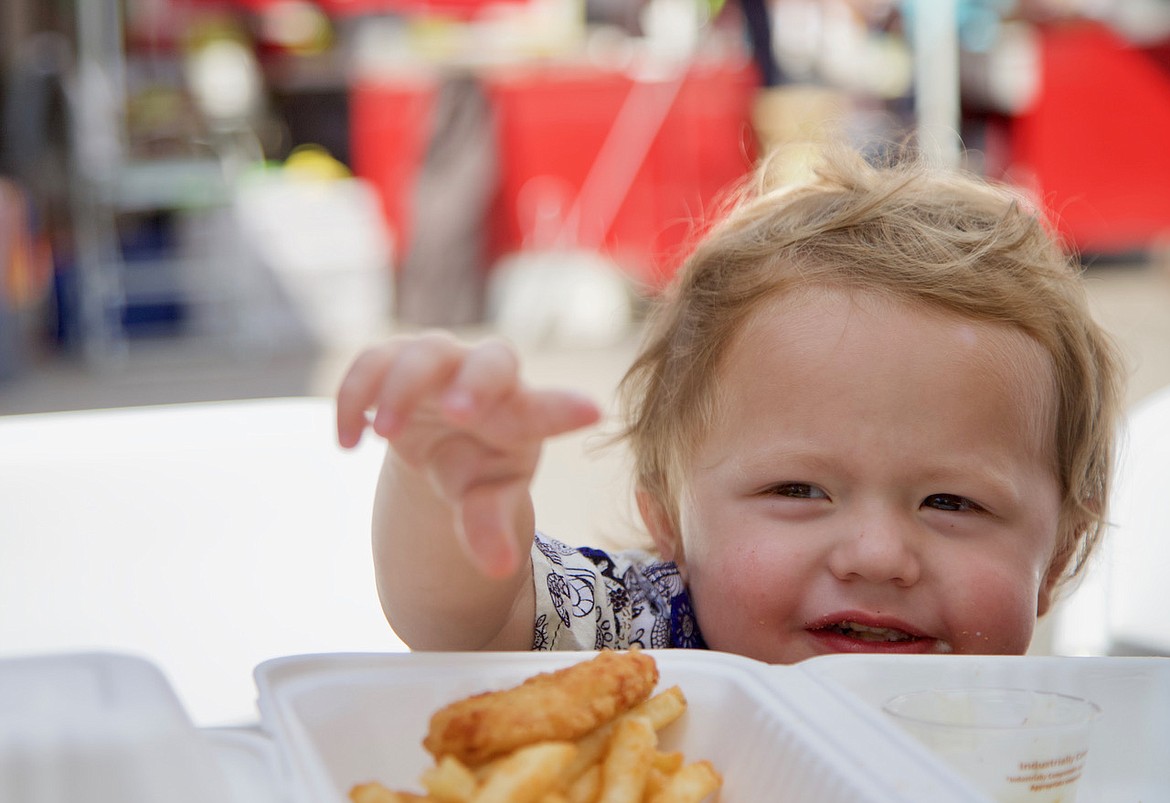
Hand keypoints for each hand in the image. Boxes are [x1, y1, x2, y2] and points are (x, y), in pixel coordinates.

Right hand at [336, 332, 600, 576]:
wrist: (436, 446)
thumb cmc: (476, 473)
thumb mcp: (485, 504)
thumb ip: (490, 528)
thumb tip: (497, 568)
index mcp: (521, 417)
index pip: (546, 410)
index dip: (563, 410)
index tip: (591, 412)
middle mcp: (488, 380)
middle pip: (492, 360)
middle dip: (476, 384)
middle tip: (458, 414)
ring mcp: (441, 363)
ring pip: (425, 351)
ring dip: (402, 388)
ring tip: (382, 434)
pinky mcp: (396, 360)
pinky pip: (373, 361)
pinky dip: (355, 394)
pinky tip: (348, 441)